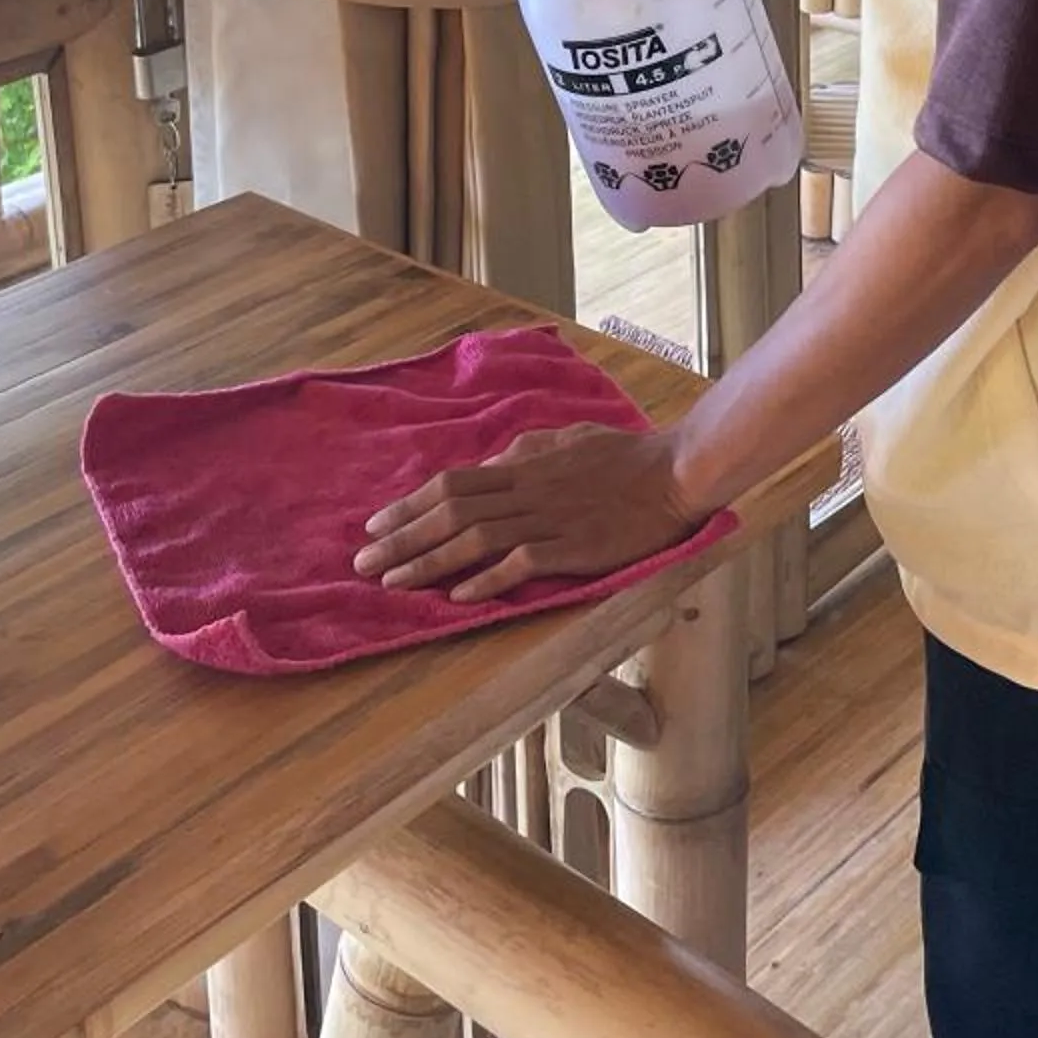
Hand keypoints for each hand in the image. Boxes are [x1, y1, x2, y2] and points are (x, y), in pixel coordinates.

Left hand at [352, 423, 708, 604]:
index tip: (375, 526)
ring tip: (393, 583)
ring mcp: (550, 521)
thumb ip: (527, 453)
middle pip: (452, 513)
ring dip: (429, 562)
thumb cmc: (625, 455)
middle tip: (363, 563)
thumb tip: (492, 462)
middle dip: (403, 539)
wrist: (674, 473)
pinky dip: (487, 580)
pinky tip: (459, 597)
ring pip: (476, 539)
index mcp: (523, 466)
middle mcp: (527, 492)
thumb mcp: (567, 440)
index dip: (409, 505)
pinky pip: (522, 564)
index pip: (452, 484)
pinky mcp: (575, 548)